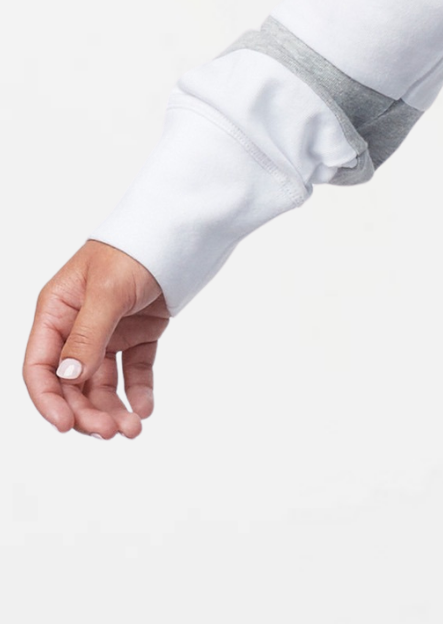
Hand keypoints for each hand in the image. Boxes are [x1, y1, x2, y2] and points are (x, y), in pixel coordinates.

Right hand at [24, 240, 168, 438]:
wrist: (185, 226)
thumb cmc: (137, 246)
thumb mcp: (108, 289)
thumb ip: (87, 334)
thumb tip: (66, 377)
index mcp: (57, 311)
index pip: (40, 367)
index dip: (49, 400)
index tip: (66, 425)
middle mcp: (77, 324)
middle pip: (72, 383)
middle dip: (88, 411)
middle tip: (113, 432)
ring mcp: (109, 330)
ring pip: (102, 382)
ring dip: (113, 408)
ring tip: (133, 428)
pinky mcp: (140, 331)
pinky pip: (134, 368)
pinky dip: (138, 390)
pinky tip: (146, 409)